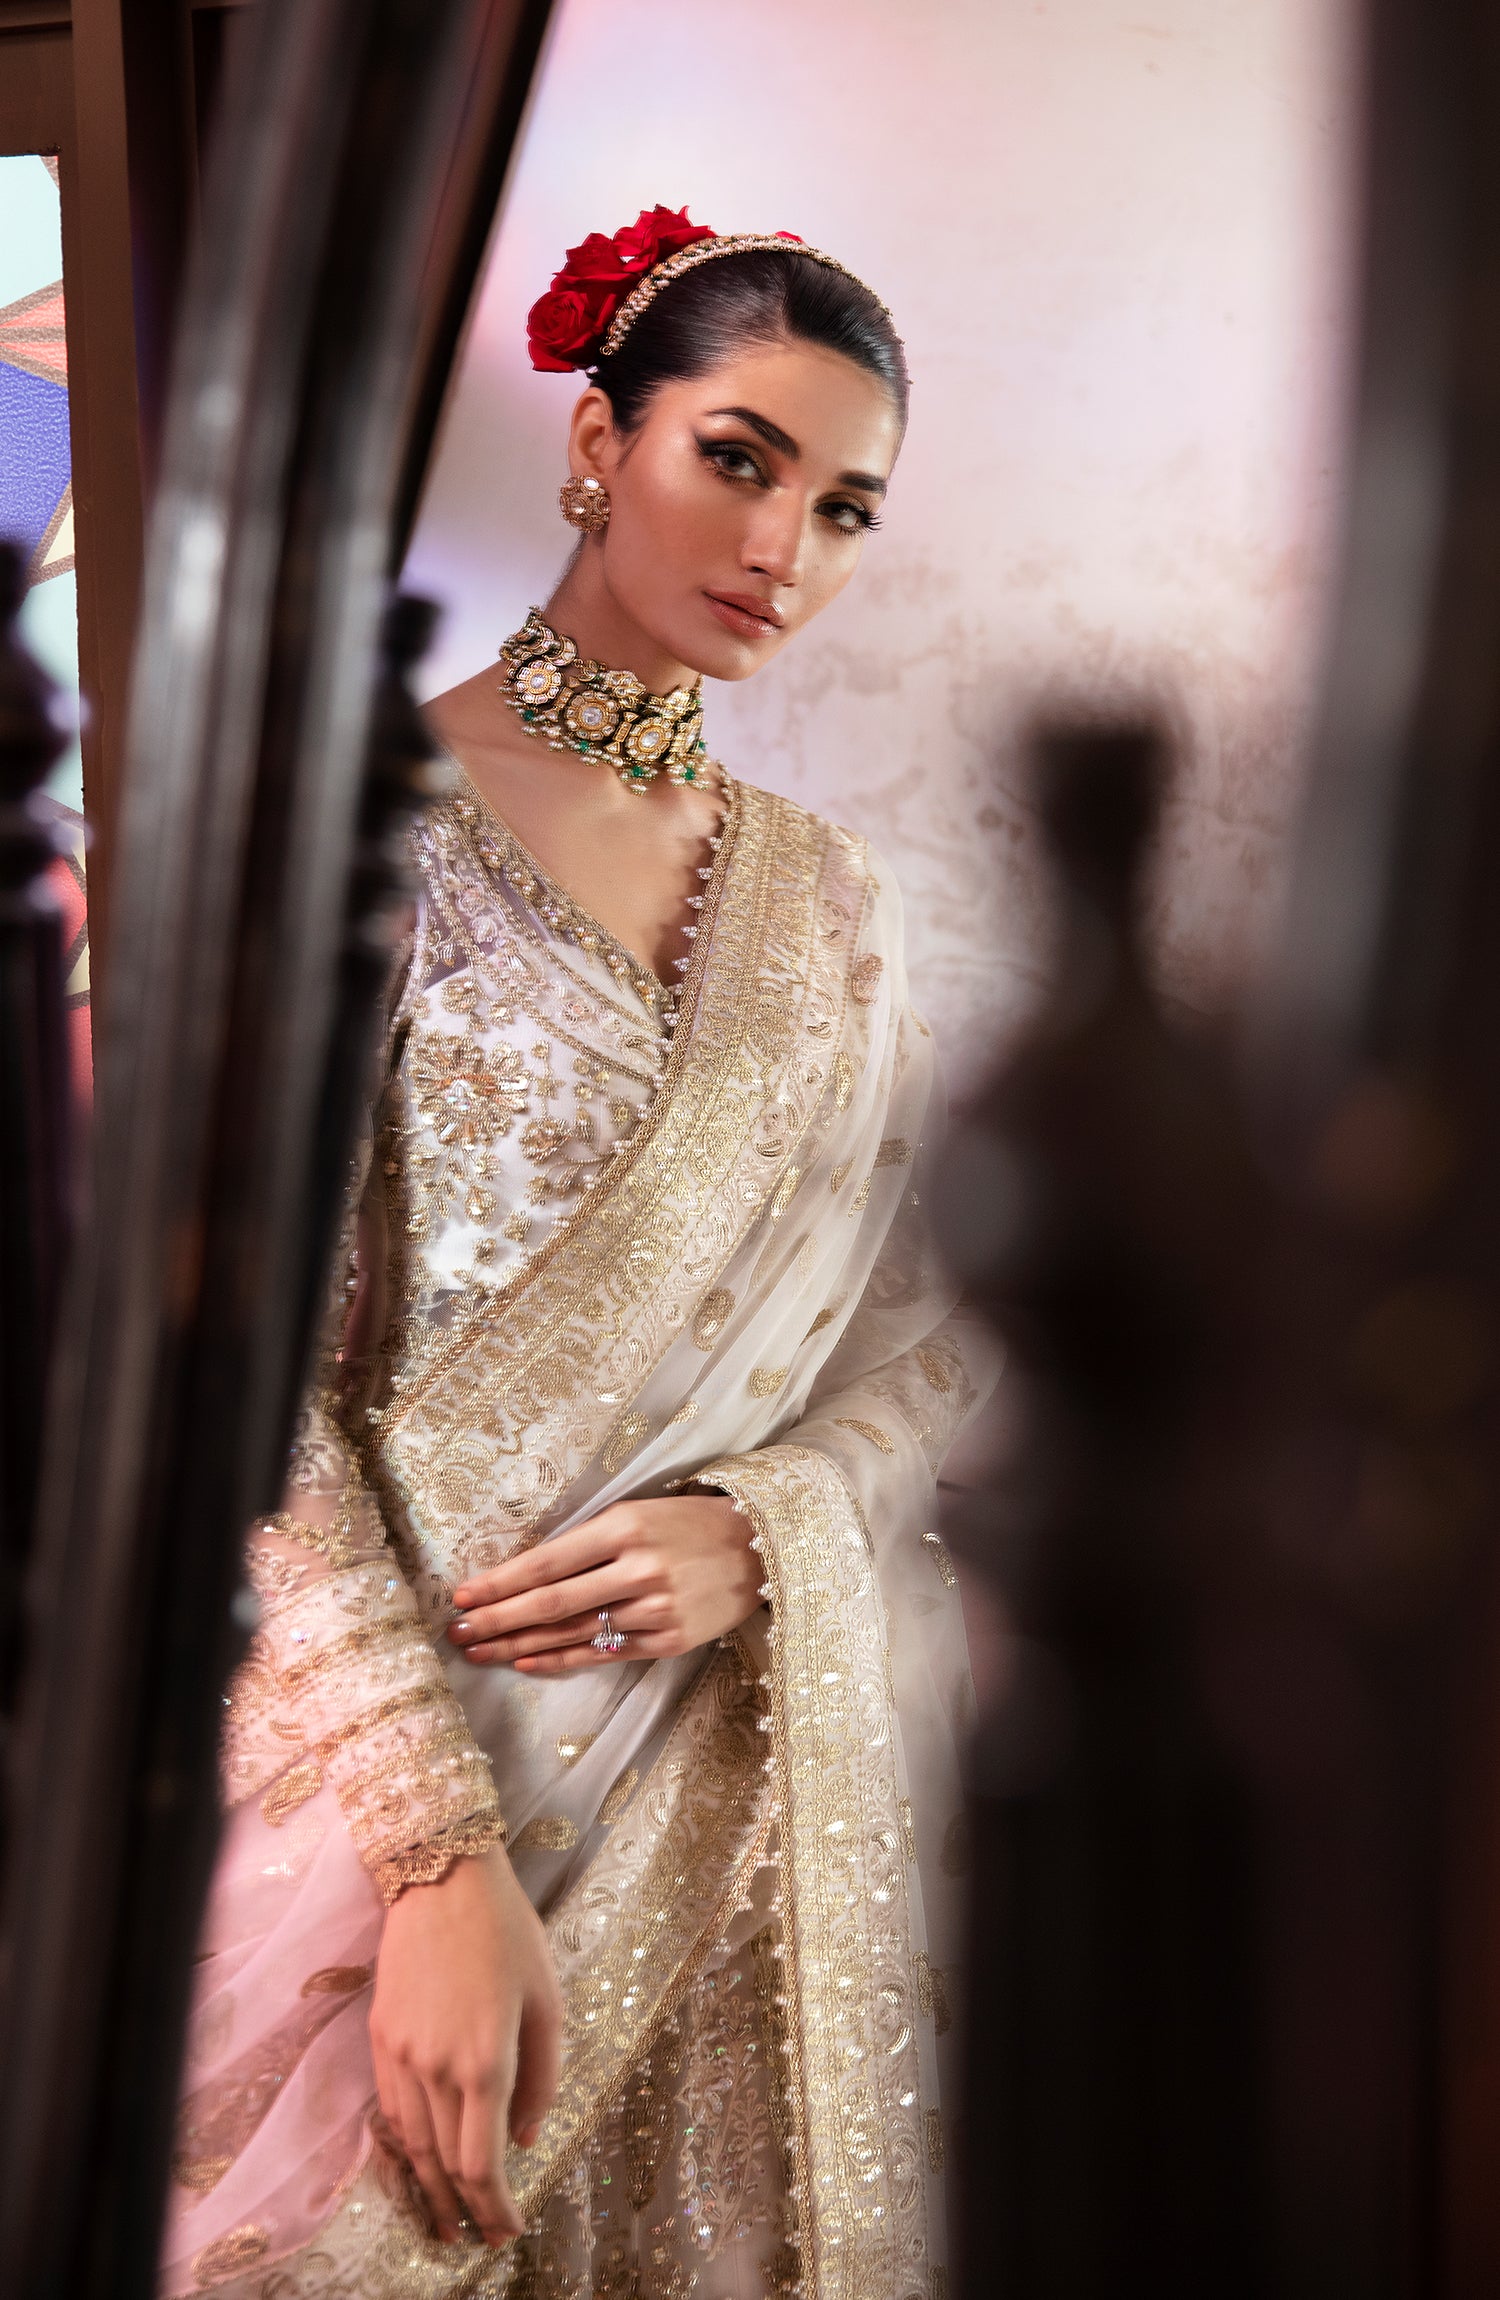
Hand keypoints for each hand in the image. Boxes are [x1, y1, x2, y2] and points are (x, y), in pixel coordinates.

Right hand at [369, 1846, 561, 2244]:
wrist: (441, 1877)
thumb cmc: (507, 1932)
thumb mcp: (547, 1999)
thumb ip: (541, 2076)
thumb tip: (526, 2137)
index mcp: (485, 2061)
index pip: (483, 2163)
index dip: (497, 2208)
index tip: (510, 2230)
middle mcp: (436, 2068)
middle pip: (446, 2162)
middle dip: (467, 2208)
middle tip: (483, 2237)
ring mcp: (401, 2054)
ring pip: (413, 2143)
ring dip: (431, 2187)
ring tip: (448, 2219)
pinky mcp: (380, 2037)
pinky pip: (391, 2109)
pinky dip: (407, 2144)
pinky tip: (421, 2159)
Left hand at [447, 1494, 761, 1674]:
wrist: (758, 1548)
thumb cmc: (686, 1524)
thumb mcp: (637, 1513)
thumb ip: (587, 1542)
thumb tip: (523, 1574)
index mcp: (624, 1527)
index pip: (546, 1562)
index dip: (500, 1583)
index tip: (462, 1596)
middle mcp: (637, 1570)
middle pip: (550, 1603)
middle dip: (496, 1620)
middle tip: (456, 1632)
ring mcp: (654, 1610)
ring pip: (571, 1633)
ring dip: (518, 1645)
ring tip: (479, 1651)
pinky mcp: (668, 1641)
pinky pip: (602, 1654)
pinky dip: (560, 1660)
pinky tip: (526, 1662)